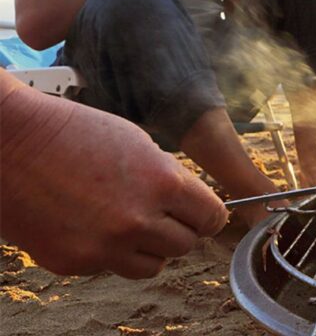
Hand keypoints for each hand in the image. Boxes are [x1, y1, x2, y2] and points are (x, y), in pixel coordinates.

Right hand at [0, 86, 227, 278]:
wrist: (12, 143)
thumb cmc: (76, 134)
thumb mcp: (140, 145)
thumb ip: (170, 179)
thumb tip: (194, 206)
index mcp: (162, 185)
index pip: (211, 218)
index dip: (208, 215)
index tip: (201, 214)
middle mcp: (137, 221)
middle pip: (186, 245)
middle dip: (178, 230)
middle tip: (160, 215)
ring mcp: (105, 247)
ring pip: (152, 266)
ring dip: (148, 248)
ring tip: (126, 222)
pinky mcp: (75, 263)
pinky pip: (110, 267)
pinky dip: (107, 252)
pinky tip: (89, 223)